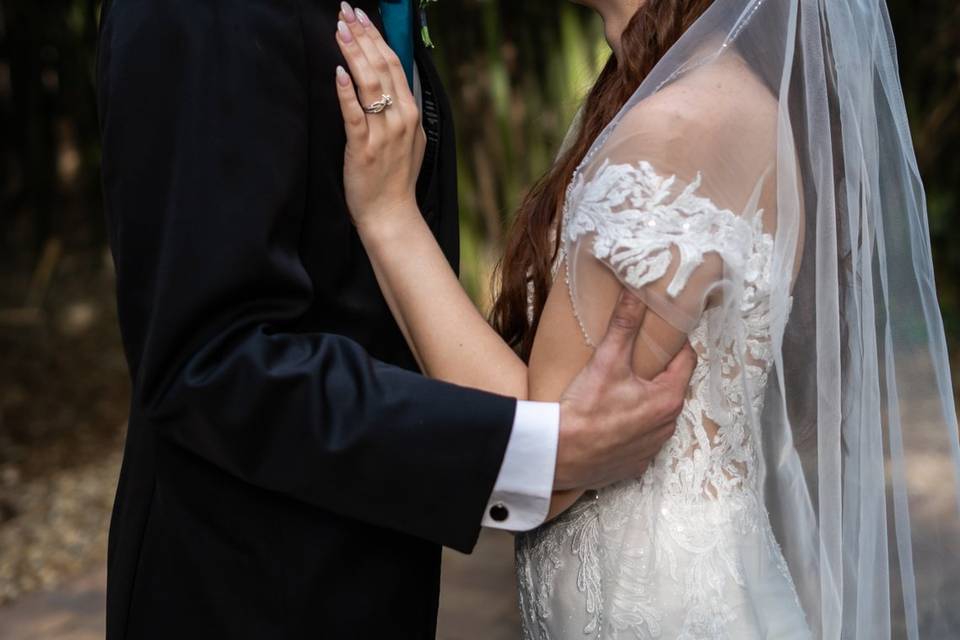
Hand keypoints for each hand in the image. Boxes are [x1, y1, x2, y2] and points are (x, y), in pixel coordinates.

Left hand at [335, 4, 425, 230]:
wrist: (392, 214)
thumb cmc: (395, 179)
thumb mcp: (408, 140)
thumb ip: (400, 112)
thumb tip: (388, 85)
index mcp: (411, 113)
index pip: (394, 64)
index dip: (376, 37)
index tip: (361, 16)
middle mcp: (400, 118)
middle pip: (381, 66)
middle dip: (362, 35)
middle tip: (346, 11)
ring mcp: (383, 133)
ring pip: (368, 83)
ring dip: (353, 52)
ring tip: (339, 28)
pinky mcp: (363, 148)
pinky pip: (354, 114)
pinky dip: (346, 91)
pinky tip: (339, 71)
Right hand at [554, 292, 696, 490]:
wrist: (558, 455)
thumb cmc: (585, 411)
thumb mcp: (607, 360)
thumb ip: (624, 324)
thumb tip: (636, 292)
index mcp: (668, 399)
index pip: (687, 361)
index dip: (676, 343)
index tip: (663, 331)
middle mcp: (667, 426)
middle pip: (672, 387)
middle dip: (659, 371)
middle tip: (638, 355)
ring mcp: (652, 448)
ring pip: (657, 414)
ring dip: (646, 399)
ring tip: (623, 385)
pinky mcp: (635, 463)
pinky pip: (641, 438)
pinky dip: (632, 426)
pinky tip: (612, 417)